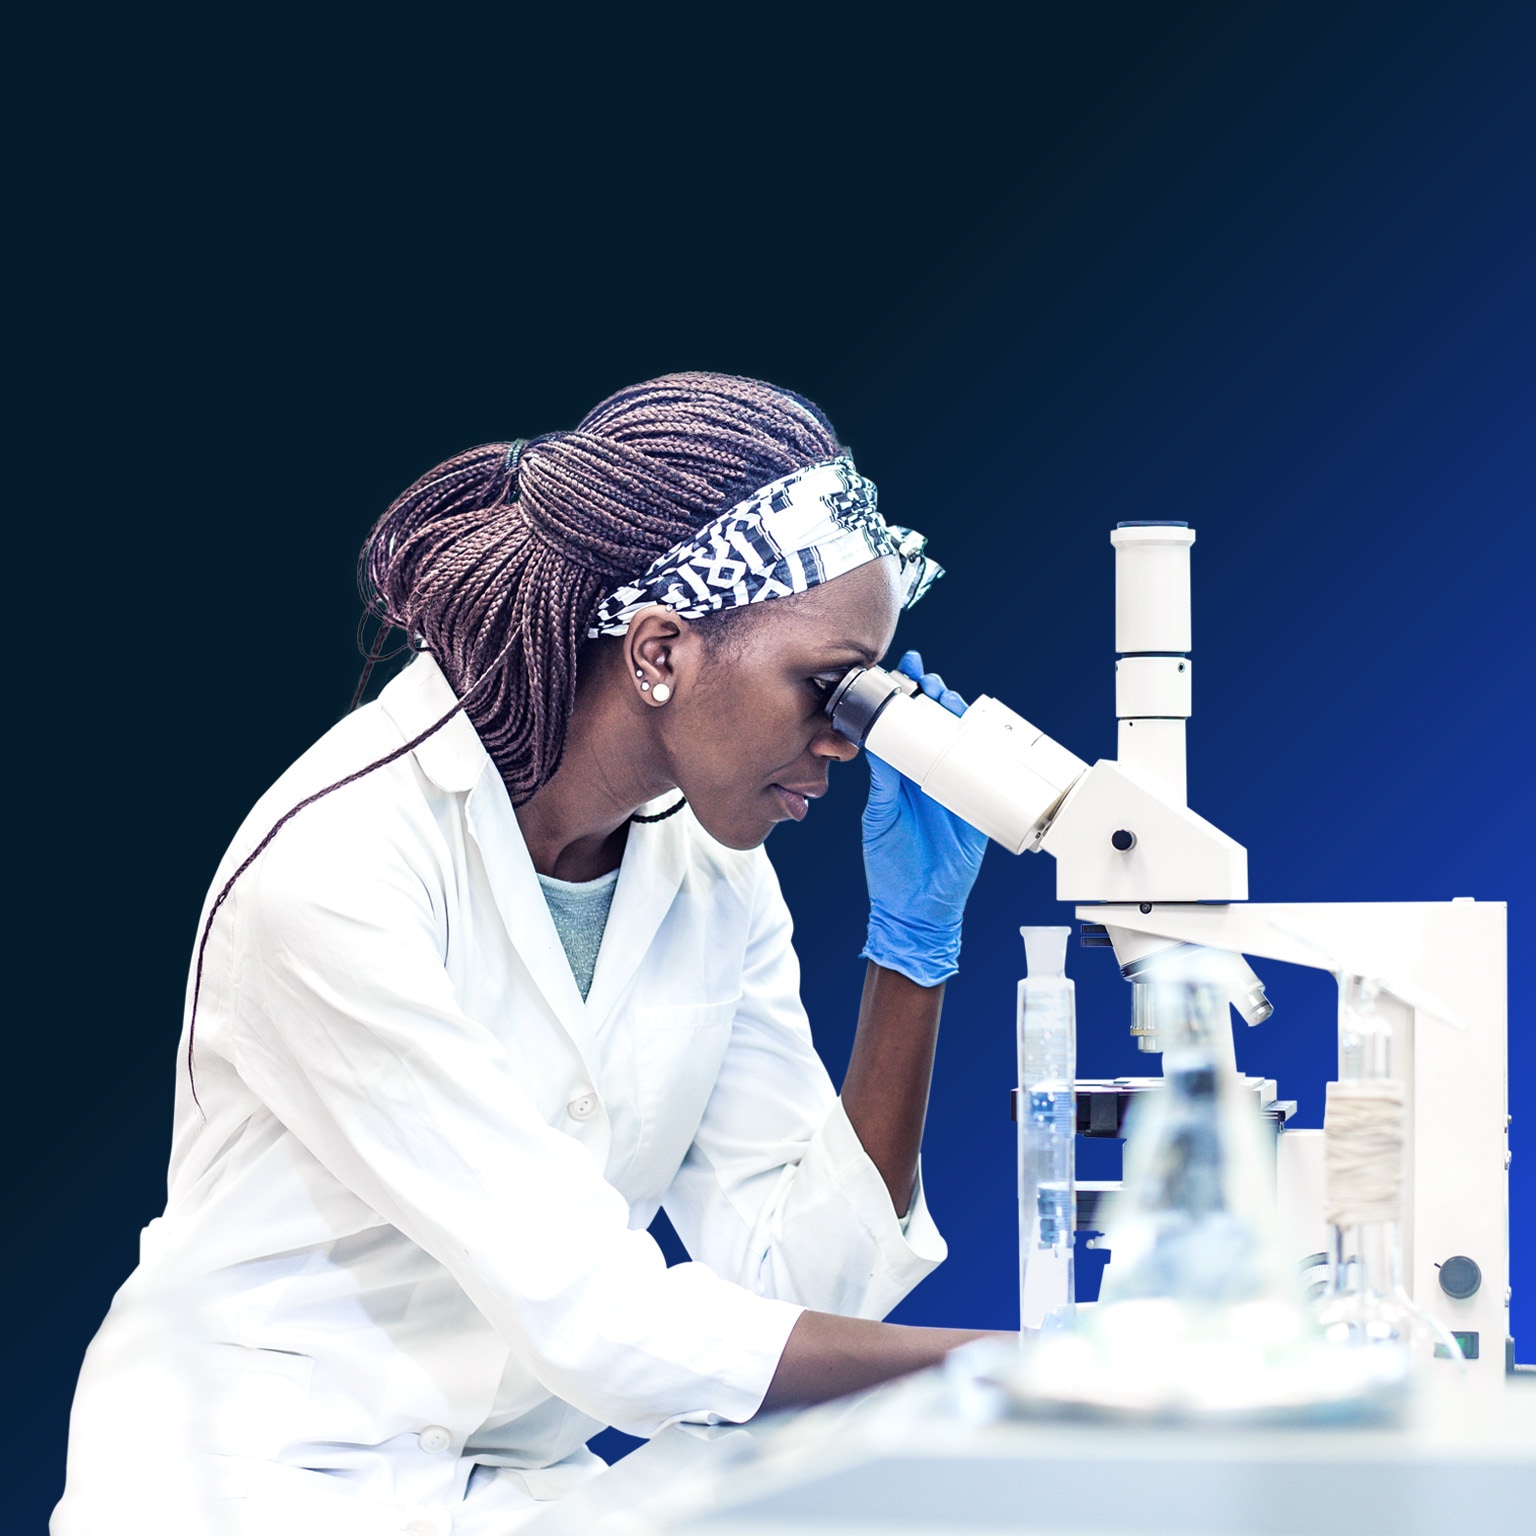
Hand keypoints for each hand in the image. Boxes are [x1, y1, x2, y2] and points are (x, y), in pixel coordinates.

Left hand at [860, 651, 988, 987]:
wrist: (916, 906)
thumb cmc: (892, 865)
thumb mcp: (881, 817)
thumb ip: (884, 784)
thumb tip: (879, 745)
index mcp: (903, 777)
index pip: (905, 731)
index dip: (905, 703)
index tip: (901, 675)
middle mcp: (930, 778)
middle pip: (938, 729)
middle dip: (934, 699)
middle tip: (927, 680)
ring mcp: (956, 791)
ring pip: (963, 745)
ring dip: (959, 719)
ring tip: (947, 697)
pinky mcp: (978, 808)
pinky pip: (989, 776)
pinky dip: (990, 755)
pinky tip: (984, 735)